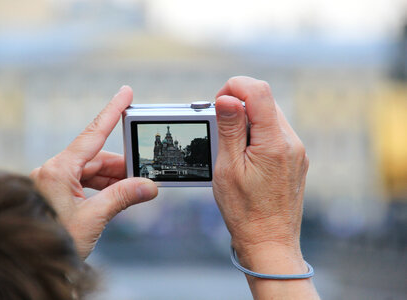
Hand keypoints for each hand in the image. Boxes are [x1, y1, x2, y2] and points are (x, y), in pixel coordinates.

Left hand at [30, 86, 157, 258]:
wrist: (34, 262)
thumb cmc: (56, 241)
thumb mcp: (93, 218)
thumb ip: (122, 198)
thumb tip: (149, 186)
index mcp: (58, 170)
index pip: (92, 135)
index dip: (111, 112)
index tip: (125, 93)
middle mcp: (55, 171)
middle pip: (96, 158)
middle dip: (122, 165)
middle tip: (145, 172)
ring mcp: (55, 182)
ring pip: (92, 171)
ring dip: (115, 179)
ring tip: (135, 188)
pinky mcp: (58, 193)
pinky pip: (86, 182)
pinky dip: (104, 188)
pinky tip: (118, 195)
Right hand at [213, 77, 317, 298]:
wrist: (269, 242)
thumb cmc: (245, 211)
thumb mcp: (228, 168)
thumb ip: (229, 129)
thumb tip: (228, 97)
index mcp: (275, 142)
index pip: (259, 92)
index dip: (235, 87)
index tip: (218, 102)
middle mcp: (292, 143)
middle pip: (265, 102)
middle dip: (239, 104)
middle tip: (219, 126)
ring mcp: (297, 152)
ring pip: (270, 117)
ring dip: (248, 121)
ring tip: (230, 146)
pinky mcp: (295, 160)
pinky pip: (275, 134)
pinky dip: (257, 135)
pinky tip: (245, 156)